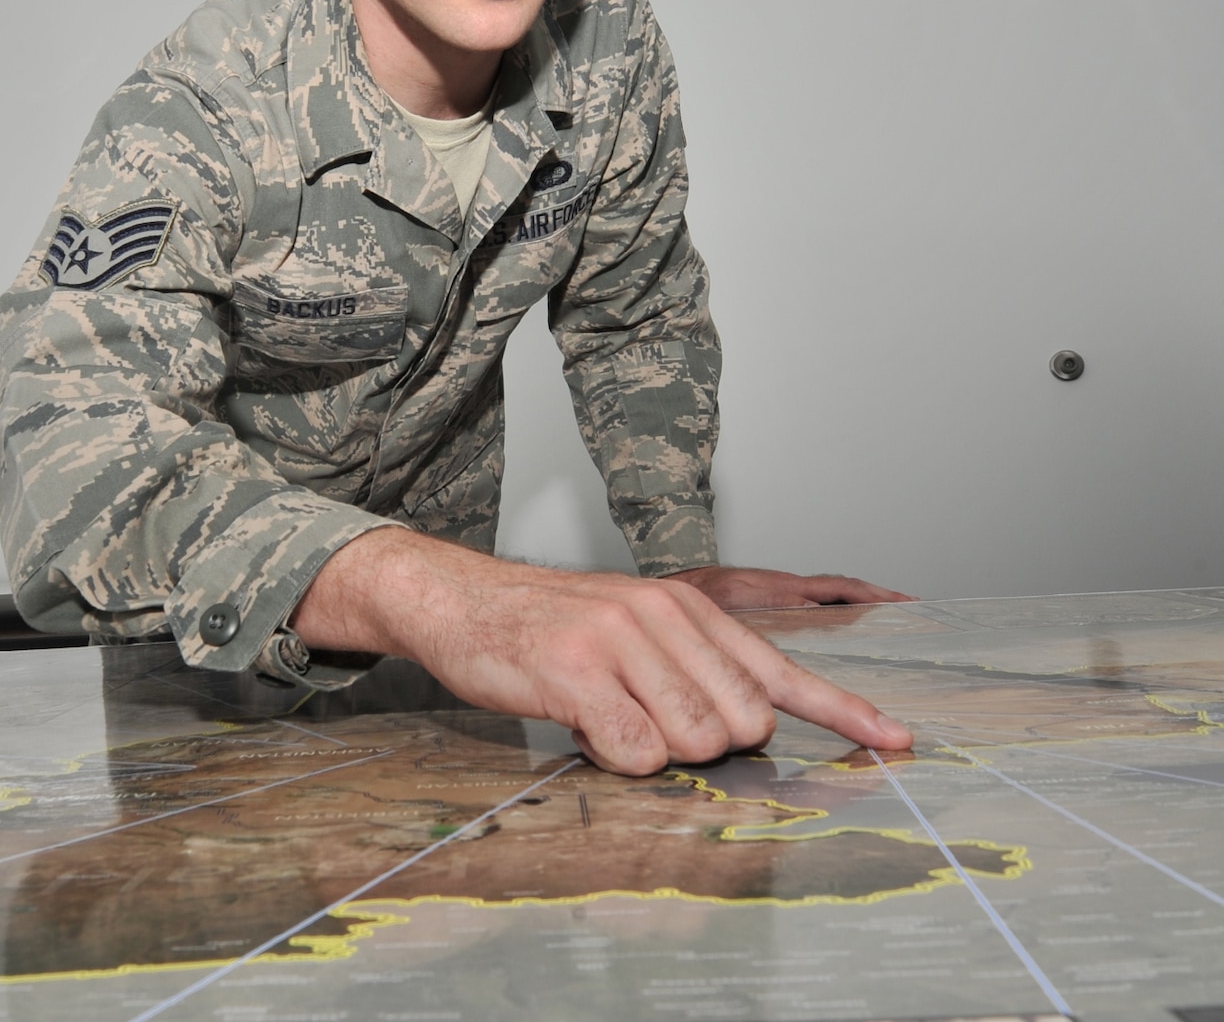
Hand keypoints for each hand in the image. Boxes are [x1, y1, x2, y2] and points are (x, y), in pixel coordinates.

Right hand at [290, 529, 913, 775]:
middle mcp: (662, 615)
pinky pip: (634, 750)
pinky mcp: (576, 671)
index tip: (895, 742)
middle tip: (645, 722)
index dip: (842, 712)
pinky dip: (613, 756)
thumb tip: (746, 730)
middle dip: (704, 745)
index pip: (780, 668)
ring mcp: (620, 640)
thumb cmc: (546, 626)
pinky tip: (580, 724)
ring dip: (652, 751)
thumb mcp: (631, 627)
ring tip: (606, 716)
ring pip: (693, 741)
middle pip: (741, 724)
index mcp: (686, 607)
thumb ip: (691, 668)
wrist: (457, 597)